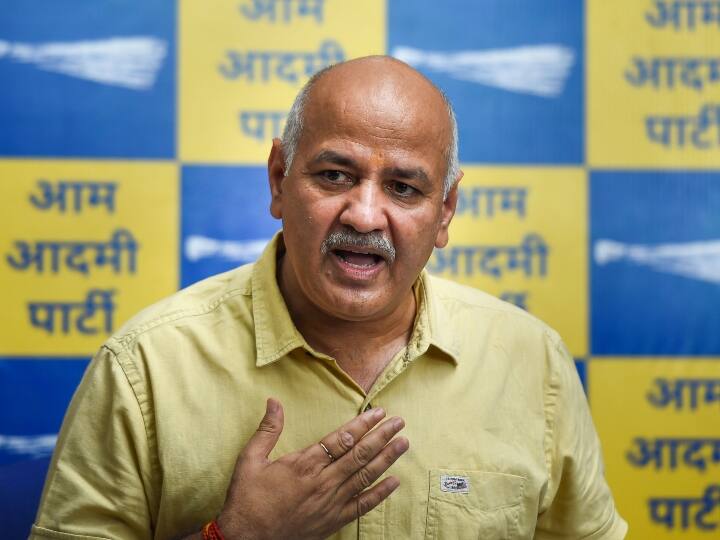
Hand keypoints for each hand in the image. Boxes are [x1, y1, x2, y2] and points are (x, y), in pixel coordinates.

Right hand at [216, 398, 408, 539]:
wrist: (246, 539)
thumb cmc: (248, 499)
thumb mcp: (251, 460)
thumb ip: (268, 430)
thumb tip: (274, 401)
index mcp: (305, 464)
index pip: (342, 439)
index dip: (362, 424)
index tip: (378, 412)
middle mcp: (323, 482)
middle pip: (360, 454)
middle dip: (382, 436)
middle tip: (399, 422)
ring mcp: (330, 502)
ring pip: (365, 476)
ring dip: (386, 459)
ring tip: (403, 444)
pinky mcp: (333, 520)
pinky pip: (362, 506)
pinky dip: (380, 494)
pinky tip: (394, 482)